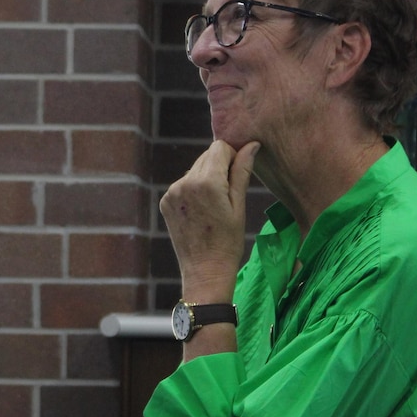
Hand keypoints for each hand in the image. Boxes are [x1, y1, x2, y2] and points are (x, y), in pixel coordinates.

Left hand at [159, 140, 258, 302]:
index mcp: (206, 182)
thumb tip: (251, 144)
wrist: (204, 271)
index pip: (220, 147)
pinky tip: (202, 210)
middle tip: (229, 194)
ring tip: (215, 205)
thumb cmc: (228, 241)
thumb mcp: (239, 206)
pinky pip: (184, 184)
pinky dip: (194, 189)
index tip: (239, 174)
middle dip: (220, 167)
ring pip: (195, 169)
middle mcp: (185, 182)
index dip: (233, 155)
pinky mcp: (165, 201)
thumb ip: (242, 171)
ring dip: (207, 177)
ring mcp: (172, 192)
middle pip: (206, 156)